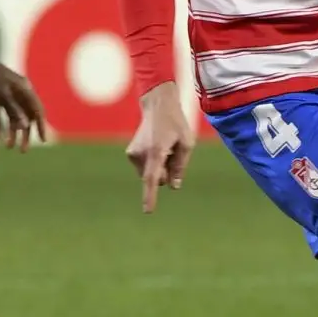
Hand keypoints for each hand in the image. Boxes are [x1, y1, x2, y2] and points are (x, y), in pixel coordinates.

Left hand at [0, 57, 46, 150]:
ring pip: (12, 116)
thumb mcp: (1, 94)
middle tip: (23, 150)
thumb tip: (25, 127)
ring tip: (9, 147)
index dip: (41, 125)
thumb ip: (13, 110)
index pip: (37, 110)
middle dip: (25, 133)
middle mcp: (17, 91)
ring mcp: (4, 93)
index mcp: (24, 88)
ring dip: (12, 131)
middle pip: (25, 115)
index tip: (43, 140)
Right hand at [126, 81, 193, 213]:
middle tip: (172, 152)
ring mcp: (133, 154)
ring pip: (151, 174)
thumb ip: (180, 167)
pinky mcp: (131, 154)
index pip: (152, 178)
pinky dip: (153, 162)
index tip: (148, 211)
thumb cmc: (176, 123)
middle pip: (158, 179)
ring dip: (160, 166)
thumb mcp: (187, 143)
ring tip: (164, 146)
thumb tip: (173, 186)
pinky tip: (156, 146)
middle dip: (166, 173)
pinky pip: (145, 168)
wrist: (157, 106)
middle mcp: (141, 154)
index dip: (150, 196)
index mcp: (156, 151)